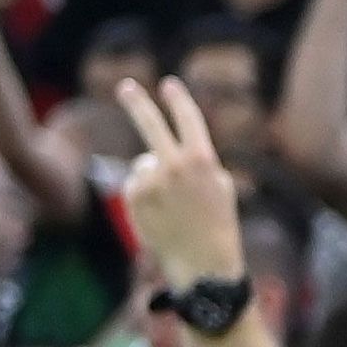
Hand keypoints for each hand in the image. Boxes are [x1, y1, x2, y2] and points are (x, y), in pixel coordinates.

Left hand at [111, 76, 242, 285]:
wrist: (202, 262)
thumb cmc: (218, 225)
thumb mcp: (220, 188)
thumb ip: (198, 163)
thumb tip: (163, 152)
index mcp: (202, 160)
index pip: (188, 120)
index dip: (178, 100)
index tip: (169, 85)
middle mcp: (173, 165)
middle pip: (150, 123)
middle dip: (137, 102)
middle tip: (125, 86)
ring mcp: (150, 180)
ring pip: (145, 163)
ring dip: (153, 176)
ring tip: (173, 205)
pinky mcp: (133, 196)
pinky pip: (135, 183)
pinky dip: (143, 193)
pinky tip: (159, 213)